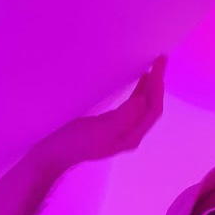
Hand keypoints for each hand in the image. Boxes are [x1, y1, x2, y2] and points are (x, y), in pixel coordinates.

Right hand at [36, 55, 166, 168]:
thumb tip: (142, 100)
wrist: (54, 154)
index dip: (157, 86)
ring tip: (153, 68)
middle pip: (150, 107)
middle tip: (160, 60)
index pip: (153, 110)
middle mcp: (129, 135)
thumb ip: (123, 116)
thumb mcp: (100, 128)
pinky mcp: (110, 126)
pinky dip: (137, 93)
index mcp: (130, 137)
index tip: (159, 64)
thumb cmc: (75, 142)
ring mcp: (120, 131)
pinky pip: (131, 107)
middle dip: (157, 84)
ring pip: (142, 107)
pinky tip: (137, 83)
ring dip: (149, 87)